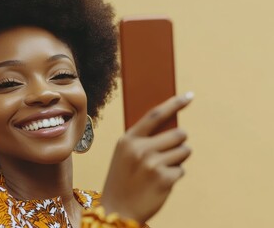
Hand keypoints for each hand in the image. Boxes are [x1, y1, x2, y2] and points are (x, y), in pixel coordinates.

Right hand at [100, 92, 192, 223]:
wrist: (117, 209)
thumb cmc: (123, 180)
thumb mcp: (124, 155)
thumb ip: (143, 139)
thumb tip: (173, 125)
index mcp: (128, 140)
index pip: (155, 115)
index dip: (174, 103)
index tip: (189, 96)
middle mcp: (140, 149)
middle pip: (178, 133)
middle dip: (178, 142)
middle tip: (166, 153)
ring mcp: (152, 164)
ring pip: (184, 151)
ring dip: (177, 160)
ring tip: (159, 170)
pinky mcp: (164, 179)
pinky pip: (181, 169)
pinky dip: (173, 176)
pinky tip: (158, 183)